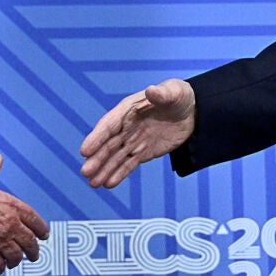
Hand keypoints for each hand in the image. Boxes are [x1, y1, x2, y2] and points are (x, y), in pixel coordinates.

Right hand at [0, 153, 49, 274]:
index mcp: (10, 205)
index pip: (34, 219)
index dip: (41, 229)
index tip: (43, 235)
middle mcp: (9, 224)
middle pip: (29, 241)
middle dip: (33, 250)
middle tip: (34, 254)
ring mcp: (0, 240)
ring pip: (16, 256)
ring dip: (16, 260)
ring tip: (14, 262)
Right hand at [80, 78, 196, 188]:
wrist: (191, 111)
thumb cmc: (178, 96)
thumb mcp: (173, 93)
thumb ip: (162, 94)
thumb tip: (151, 90)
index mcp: (128, 110)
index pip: (109, 125)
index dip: (96, 138)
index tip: (85, 151)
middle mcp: (126, 126)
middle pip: (108, 144)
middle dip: (97, 158)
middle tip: (84, 172)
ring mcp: (134, 140)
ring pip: (116, 157)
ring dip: (104, 170)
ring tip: (92, 183)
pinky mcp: (143, 152)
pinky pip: (129, 164)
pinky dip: (119, 174)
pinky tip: (108, 184)